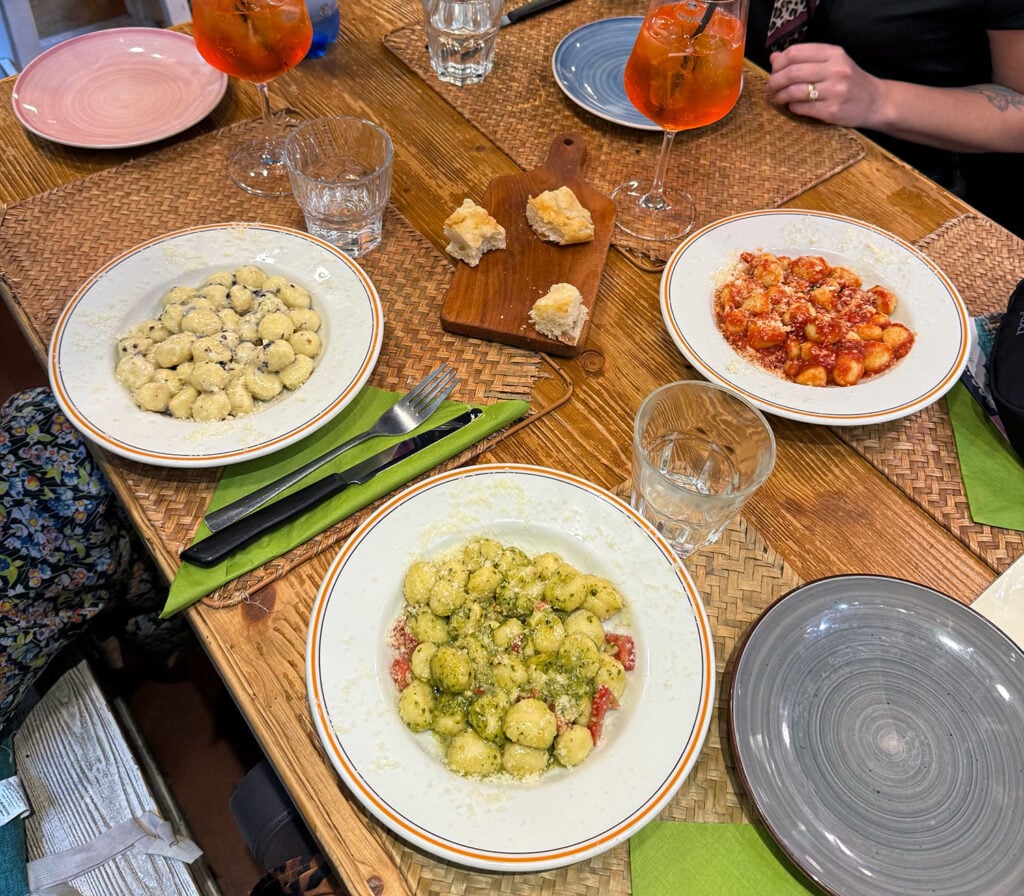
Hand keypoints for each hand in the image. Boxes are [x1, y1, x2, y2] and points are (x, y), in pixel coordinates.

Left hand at [766, 43, 885, 129]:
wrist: (876, 102)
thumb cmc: (849, 81)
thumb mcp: (832, 63)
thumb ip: (805, 59)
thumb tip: (774, 57)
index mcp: (834, 53)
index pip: (796, 52)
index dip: (779, 63)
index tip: (774, 71)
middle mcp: (835, 69)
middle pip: (792, 72)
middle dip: (775, 81)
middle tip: (770, 88)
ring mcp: (834, 91)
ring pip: (794, 91)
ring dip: (780, 96)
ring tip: (778, 99)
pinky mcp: (831, 110)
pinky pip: (801, 108)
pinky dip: (791, 107)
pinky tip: (792, 107)